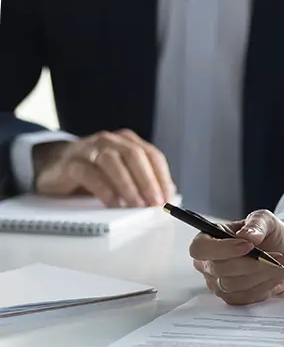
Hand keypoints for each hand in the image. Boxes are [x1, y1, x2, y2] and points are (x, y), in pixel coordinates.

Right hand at [34, 128, 176, 207]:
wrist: (53, 164)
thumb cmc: (93, 170)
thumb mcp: (119, 172)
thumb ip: (140, 179)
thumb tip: (166, 196)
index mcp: (127, 141)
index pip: (152, 155)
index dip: (162, 176)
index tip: (168, 197)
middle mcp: (110, 141)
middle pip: (135, 155)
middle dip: (148, 180)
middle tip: (154, 202)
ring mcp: (89, 149)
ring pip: (113, 162)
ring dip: (128, 185)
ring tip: (136, 205)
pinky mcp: (71, 163)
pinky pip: (89, 174)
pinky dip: (104, 190)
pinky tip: (112, 204)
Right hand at [190, 209, 283, 305]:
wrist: (279, 252)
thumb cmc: (266, 233)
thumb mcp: (264, 219)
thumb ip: (256, 224)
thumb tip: (247, 236)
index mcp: (208, 238)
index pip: (200, 248)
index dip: (223, 249)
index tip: (248, 245)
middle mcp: (208, 263)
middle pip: (220, 269)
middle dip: (252, 263)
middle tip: (276, 255)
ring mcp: (217, 283)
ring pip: (234, 285)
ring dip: (261, 273)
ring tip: (280, 262)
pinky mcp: (231, 297)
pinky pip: (245, 296)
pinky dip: (265, 284)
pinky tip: (275, 272)